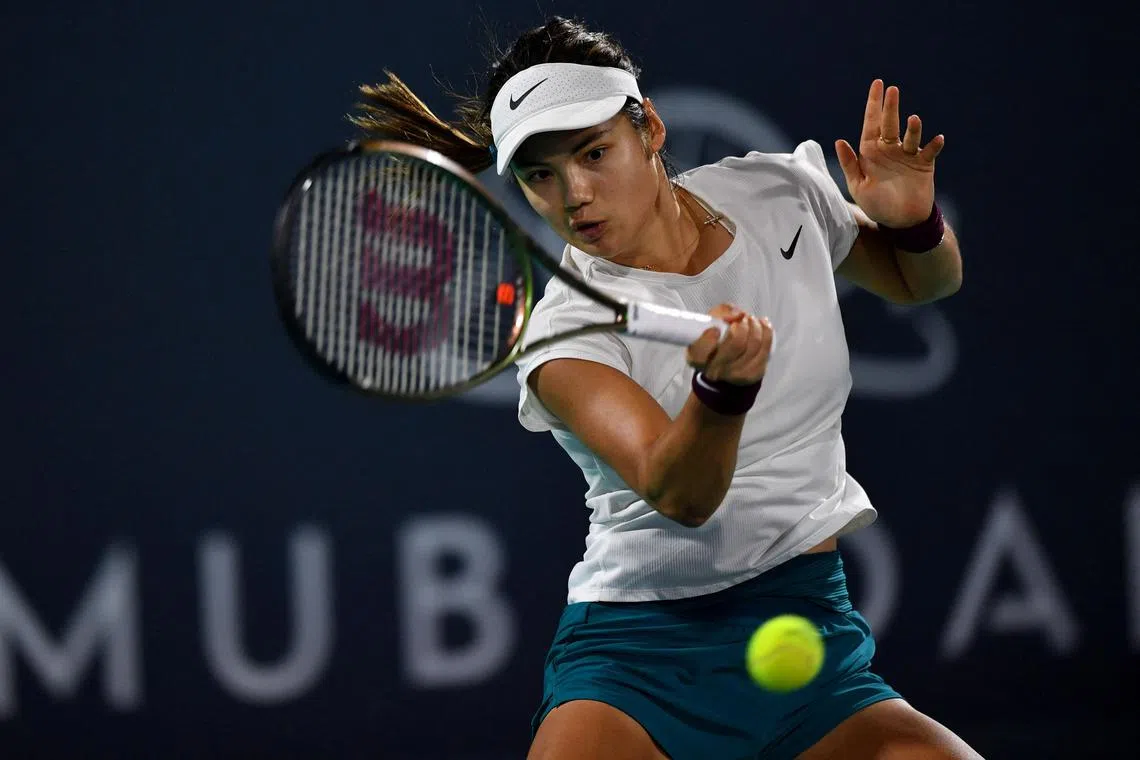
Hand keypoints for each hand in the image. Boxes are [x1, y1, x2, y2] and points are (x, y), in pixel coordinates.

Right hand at [686, 304, 772, 385]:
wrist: (727, 361)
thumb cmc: (717, 337)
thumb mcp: (711, 321)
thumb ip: (720, 312)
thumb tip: (738, 315)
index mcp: (698, 358)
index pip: (700, 352)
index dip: (708, 340)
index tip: (715, 329)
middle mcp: (714, 370)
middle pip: (735, 346)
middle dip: (743, 326)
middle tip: (743, 318)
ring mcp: (734, 374)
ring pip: (753, 348)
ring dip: (756, 328)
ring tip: (753, 320)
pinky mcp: (751, 375)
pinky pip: (764, 353)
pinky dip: (767, 335)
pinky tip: (763, 326)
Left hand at [835, 79, 944, 227]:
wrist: (901, 221)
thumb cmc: (876, 204)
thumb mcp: (858, 186)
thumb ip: (849, 164)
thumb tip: (839, 140)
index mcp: (871, 152)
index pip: (871, 123)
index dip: (873, 104)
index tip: (877, 84)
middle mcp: (890, 149)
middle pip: (890, 124)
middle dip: (890, 107)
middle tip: (892, 90)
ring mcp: (907, 155)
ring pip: (910, 136)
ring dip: (913, 128)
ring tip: (913, 119)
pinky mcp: (924, 163)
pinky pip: (929, 151)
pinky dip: (933, 145)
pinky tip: (937, 139)